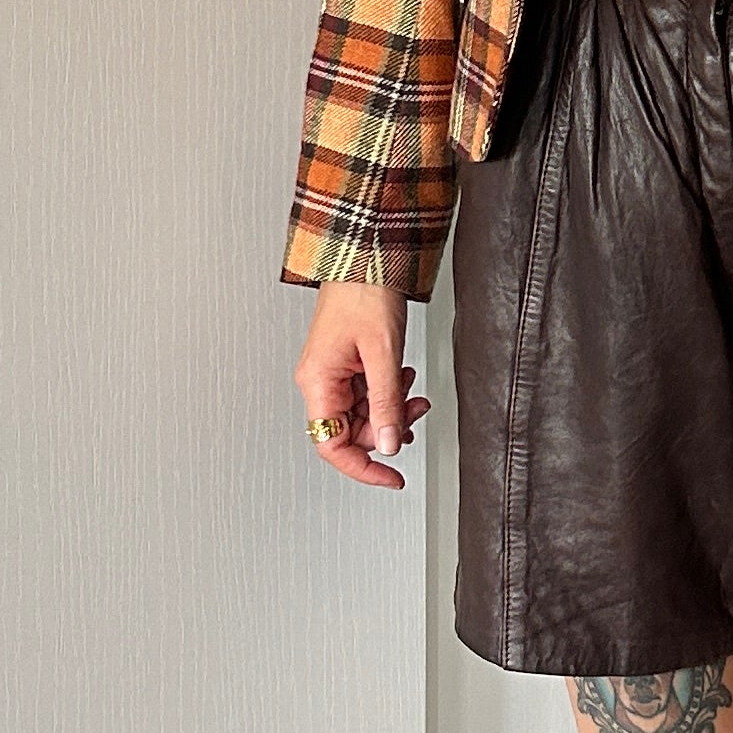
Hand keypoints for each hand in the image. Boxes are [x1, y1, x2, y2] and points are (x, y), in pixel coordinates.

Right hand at [296, 280, 426, 489]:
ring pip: (362, 413)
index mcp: (317, 381)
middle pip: (350, 431)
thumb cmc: (364, 292)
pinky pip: (366, 392)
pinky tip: (404, 376)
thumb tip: (389, 444)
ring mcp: (332, 372)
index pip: (331, 446)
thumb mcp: (383, 355)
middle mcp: (320, 380)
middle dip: (387, 428)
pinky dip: (389, 391)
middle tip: (415, 414)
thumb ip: (386, 403)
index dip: (363, 468)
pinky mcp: (346, 362)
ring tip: (413, 391)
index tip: (391, 478)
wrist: (366, 254)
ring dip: (392, 407)